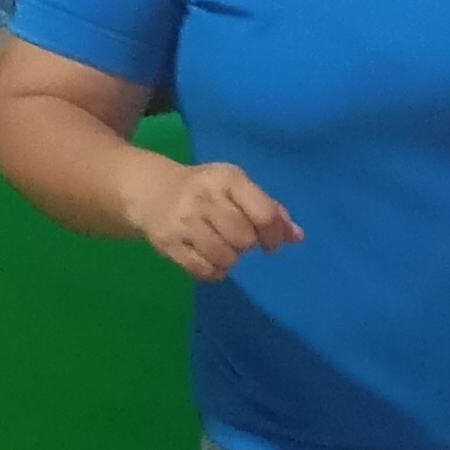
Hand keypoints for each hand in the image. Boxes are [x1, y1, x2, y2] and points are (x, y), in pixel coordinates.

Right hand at [132, 156, 301, 283]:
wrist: (150, 190)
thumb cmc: (206, 190)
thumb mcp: (238, 189)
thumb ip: (270, 210)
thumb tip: (298, 237)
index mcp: (227, 179)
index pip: (263, 215)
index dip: (274, 235)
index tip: (270, 242)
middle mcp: (204, 198)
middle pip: (244, 239)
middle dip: (247, 244)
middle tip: (238, 239)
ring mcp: (183, 222)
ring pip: (225, 257)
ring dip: (230, 259)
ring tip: (222, 247)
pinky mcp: (168, 244)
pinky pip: (203, 271)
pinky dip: (213, 270)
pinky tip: (209, 258)